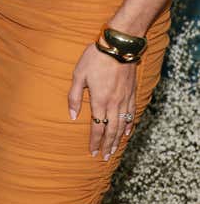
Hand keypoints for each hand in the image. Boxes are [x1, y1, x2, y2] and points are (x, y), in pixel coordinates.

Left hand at [68, 43, 136, 159]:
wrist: (118, 46)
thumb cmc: (95, 58)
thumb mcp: (78, 74)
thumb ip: (74, 97)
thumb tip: (73, 116)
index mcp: (100, 100)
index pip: (98, 127)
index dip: (95, 141)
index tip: (93, 152)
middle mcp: (114, 103)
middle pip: (112, 130)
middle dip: (108, 145)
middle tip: (105, 157)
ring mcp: (125, 99)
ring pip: (122, 125)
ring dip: (118, 139)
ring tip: (114, 150)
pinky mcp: (131, 93)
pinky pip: (131, 114)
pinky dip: (129, 125)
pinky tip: (127, 132)